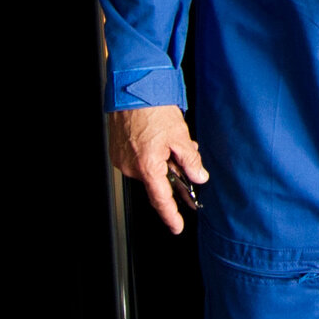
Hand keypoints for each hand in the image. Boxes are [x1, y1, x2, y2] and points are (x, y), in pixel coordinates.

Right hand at [106, 105, 206, 236]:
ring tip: (177, 144)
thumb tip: (199, 177)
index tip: (177, 227)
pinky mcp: (119, 152)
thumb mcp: (181, 136)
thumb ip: (191, 161)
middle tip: (189, 165)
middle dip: (176, 176)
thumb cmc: (153, 110)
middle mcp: (132, 167)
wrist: (132, 91)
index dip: (171, 215)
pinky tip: (163, 142)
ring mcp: (123, 160)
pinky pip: (140, 161)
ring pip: (150, 170)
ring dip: (165, 163)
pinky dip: (154, 156)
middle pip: (158, 182)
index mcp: (148, 167)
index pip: (161, 199)